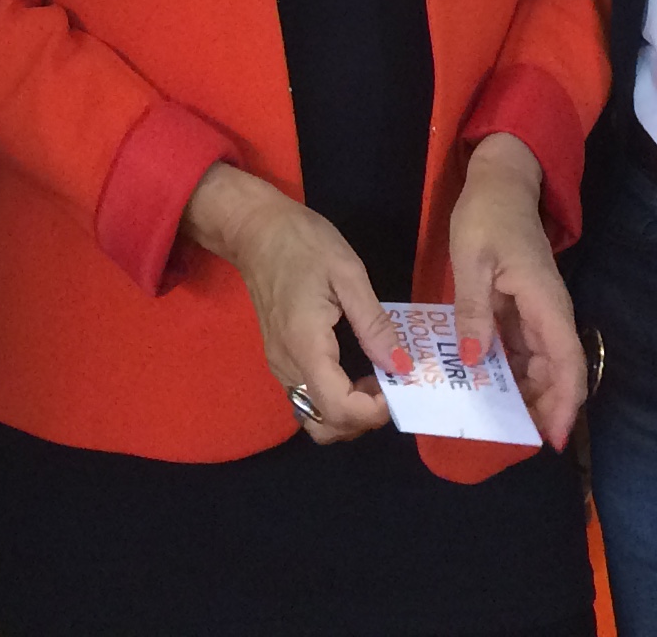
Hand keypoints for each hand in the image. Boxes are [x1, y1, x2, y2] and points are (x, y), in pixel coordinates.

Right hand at [182, 162, 397, 444]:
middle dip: (364, 419)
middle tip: (390, 385)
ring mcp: (279, 366)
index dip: (373, 412)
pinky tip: (357, 371)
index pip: (338, 409)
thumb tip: (401, 366)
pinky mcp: (280, 360)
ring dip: (351, 413)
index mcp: (305, 346)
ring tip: (376, 378)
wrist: (255, 230)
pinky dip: (337, 400)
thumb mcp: (348, 273)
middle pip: (325, 425)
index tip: (399, 386)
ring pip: (316, 418)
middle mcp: (287, 367)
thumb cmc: (302, 243)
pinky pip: (309, 398)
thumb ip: (374, 323)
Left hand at [446, 133, 582, 448]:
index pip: (567, 363)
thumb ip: (473, 310)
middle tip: (509, 439)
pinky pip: (523, 351)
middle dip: (540, 410)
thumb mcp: (472, 259)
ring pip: (540, 366)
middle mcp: (549, 314)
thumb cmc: (488, 216)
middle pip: (556, 374)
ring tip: (495, 422)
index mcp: (544, 303)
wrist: (501, 184)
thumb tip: (471, 360)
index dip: (563, 403)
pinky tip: (486, 388)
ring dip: (524, 395)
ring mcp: (538, 313)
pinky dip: (510, 373)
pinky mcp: (524, 311)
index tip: (551, 439)